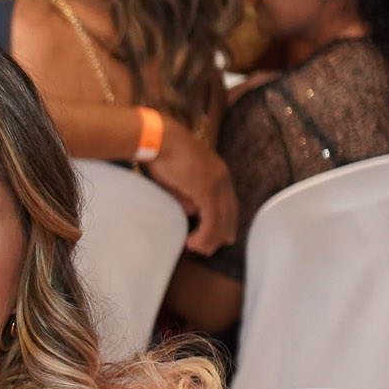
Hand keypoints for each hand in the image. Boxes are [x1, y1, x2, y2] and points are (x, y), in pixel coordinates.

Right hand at [144, 117, 237, 255]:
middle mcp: (222, 177)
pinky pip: (211, 218)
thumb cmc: (162, 154)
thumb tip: (191, 210)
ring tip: (200, 249)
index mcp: (217, 172)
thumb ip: (187, 196)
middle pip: (230, 211)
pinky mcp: (206, 189)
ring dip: (212, 237)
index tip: (225, 236)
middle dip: (223, 233)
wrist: (159, 139)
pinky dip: (205, 233)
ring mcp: (216, 183)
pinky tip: (195, 242)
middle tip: (213, 249)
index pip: (228, 201)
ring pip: (222, 218)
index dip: (227, 220)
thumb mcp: (177, 180)